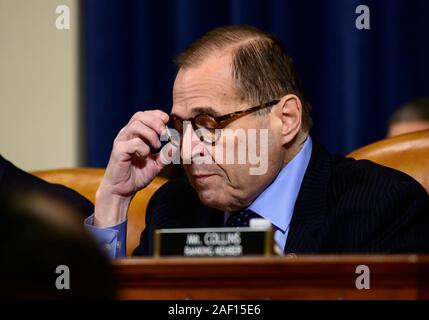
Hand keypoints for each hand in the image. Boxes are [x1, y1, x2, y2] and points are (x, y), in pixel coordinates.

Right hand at [94, 110, 174, 226]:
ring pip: (136, 125)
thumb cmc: (137, 175)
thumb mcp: (156, 164)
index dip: (156, 115)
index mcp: (134, 134)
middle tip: (165, 133)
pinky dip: (143, 147)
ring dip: (150, 133)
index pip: (144, 115)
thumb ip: (166, 154)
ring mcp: (121, 142)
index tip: (167, 122)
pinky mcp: (118, 151)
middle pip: (140, 116)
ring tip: (157, 145)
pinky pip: (132, 143)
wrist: (122, 191)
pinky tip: (145, 156)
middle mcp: (126, 135)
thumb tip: (177, 144)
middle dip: (155, 121)